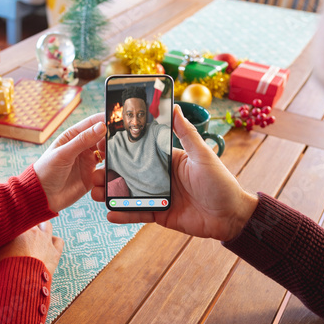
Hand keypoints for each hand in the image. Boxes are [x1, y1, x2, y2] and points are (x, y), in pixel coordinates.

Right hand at [0, 221, 64, 276]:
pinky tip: (49, 243)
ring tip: (36, 232)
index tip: (10, 221)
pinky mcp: (55, 253)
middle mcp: (34, 230)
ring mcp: (46, 241)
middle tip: (22, 228)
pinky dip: (54, 240)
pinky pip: (59, 241)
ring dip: (42, 226)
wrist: (20, 281)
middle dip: (27, 222)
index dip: (14, 219)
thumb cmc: (4, 266)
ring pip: (47, 225)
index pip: (18, 216)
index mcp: (19, 227)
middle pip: (32, 218)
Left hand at [34, 113, 106, 212]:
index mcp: (73, 136)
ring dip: (112, 154)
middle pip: (103, 137)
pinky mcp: (93, 175)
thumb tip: (101, 126)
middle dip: (111, 139)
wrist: (43, 197)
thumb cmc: (47, 171)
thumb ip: (83, 140)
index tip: (118, 121)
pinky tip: (111, 170)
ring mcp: (88, 161)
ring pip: (107, 153)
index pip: (93, 123)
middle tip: (116, 143)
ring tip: (115, 157)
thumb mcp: (64, 153)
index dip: (105, 120)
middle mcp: (83, 147)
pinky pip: (106, 170)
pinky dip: (110, 169)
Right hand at [91, 105, 258, 240]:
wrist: (231, 216)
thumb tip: (175, 106)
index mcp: (169, 159)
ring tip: (94, 193)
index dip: (121, 149)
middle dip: (109, 174)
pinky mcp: (161, 215)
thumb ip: (186, 133)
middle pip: (130, 174)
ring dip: (112, 194)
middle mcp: (161, 177)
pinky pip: (139, 214)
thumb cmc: (221, 182)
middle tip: (92, 174)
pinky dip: (124, 215)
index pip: (140, 151)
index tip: (102, 146)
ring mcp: (160, 196)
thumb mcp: (203, 155)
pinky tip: (109, 214)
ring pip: (129, 194)